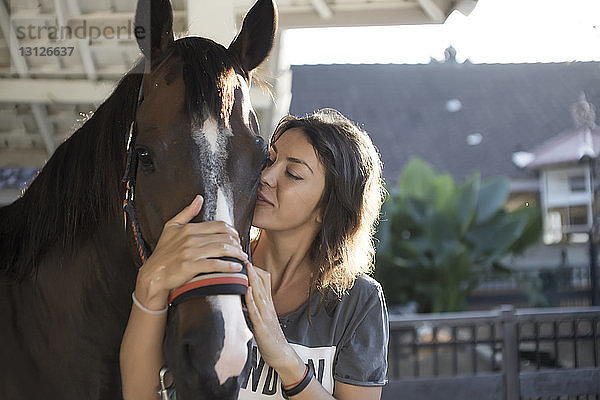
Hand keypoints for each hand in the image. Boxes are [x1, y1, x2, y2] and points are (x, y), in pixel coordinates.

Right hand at [134, 195, 247, 309]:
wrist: (152, 274)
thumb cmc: (163, 253)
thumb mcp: (171, 227)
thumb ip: (187, 213)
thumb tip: (198, 199)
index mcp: (188, 229)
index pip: (219, 226)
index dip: (232, 231)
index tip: (237, 238)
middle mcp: (190, 239)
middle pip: (223, 238)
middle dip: (237, 244)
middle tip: (242, 249)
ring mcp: (190, 253)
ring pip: (221, 249)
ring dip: (236, 254)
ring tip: (243, 258)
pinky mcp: (189, 267)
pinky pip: (214, 265)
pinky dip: (228, 266)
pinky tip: (236, 267)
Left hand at [245, 263, 305, 385]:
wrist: (281, 354)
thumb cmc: (270, 336)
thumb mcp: (262, 317)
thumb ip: (255, 305)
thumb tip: (242, 295)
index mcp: (267, 303)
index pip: (263, 281)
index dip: (255, 270)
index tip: (246, 258)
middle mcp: (268, 306)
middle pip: (262, 283)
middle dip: (253, 269)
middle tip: (244, 255)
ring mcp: (266, 315)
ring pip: (259, 293)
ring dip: (252, 279)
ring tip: (246, 267)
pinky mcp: (262, 326)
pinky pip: (256, 311)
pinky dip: (251, 299)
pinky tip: (247, 291)